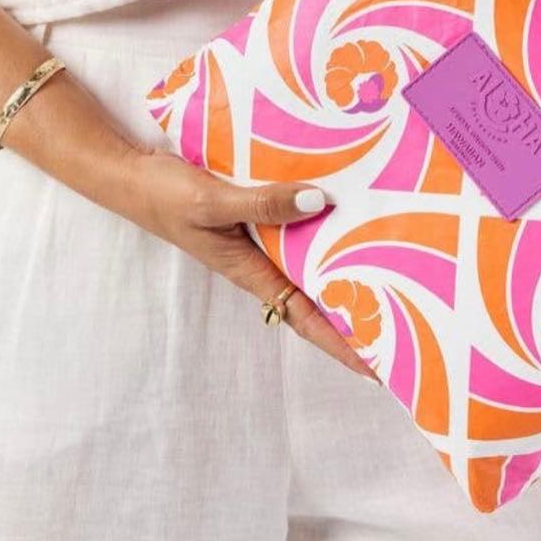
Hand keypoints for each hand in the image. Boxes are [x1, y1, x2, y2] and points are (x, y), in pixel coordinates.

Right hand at [123, 147, 379, 383]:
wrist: (131, 176)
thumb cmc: (165, 198)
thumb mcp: (213, 202)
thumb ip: (263, 203)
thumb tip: (320, 203)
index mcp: (251, 271)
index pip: (306, 317)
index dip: (342, 343)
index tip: (381, 365)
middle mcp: (261, 259)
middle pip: (316, 292)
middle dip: (356, 306)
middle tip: (408, 313)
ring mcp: (258, 236)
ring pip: (310, 255)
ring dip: (343, 260)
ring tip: (393, 259)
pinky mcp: (254, 211)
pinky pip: (296, 220)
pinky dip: (321, 218)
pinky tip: (347, 203)